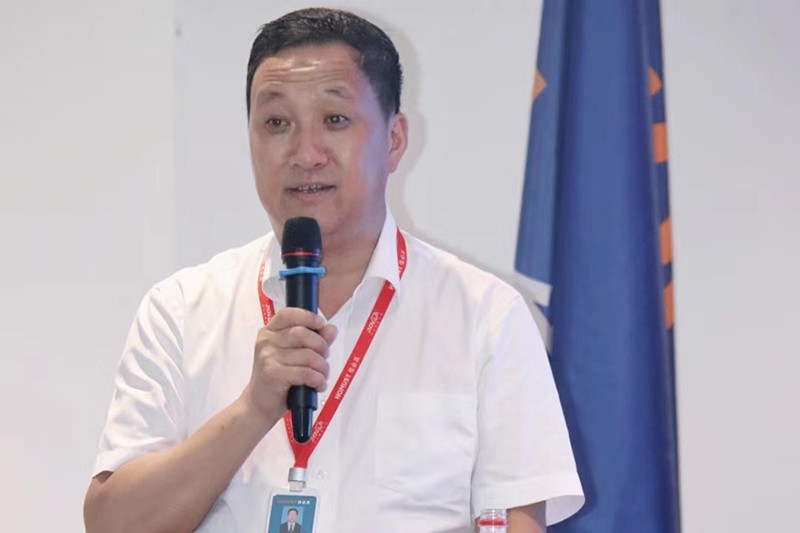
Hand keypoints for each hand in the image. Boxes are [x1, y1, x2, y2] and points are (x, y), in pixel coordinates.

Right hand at [242, 308, 337, 427]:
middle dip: (321, 346)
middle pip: (303, 334)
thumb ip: (313, 340)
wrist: (258, 404)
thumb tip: (331, 329)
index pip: (289, 314)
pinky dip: (318, 380)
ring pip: (308, 355)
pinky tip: (318, 385)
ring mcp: (268, 358)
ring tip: (322, 376)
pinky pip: (306, 373)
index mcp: (269, 332)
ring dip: (322, 368)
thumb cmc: (277, 378)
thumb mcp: (293, 356)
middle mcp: (266, 342)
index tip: (321, 325)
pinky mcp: (273, 374)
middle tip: (324, 359)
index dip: (309, 317)